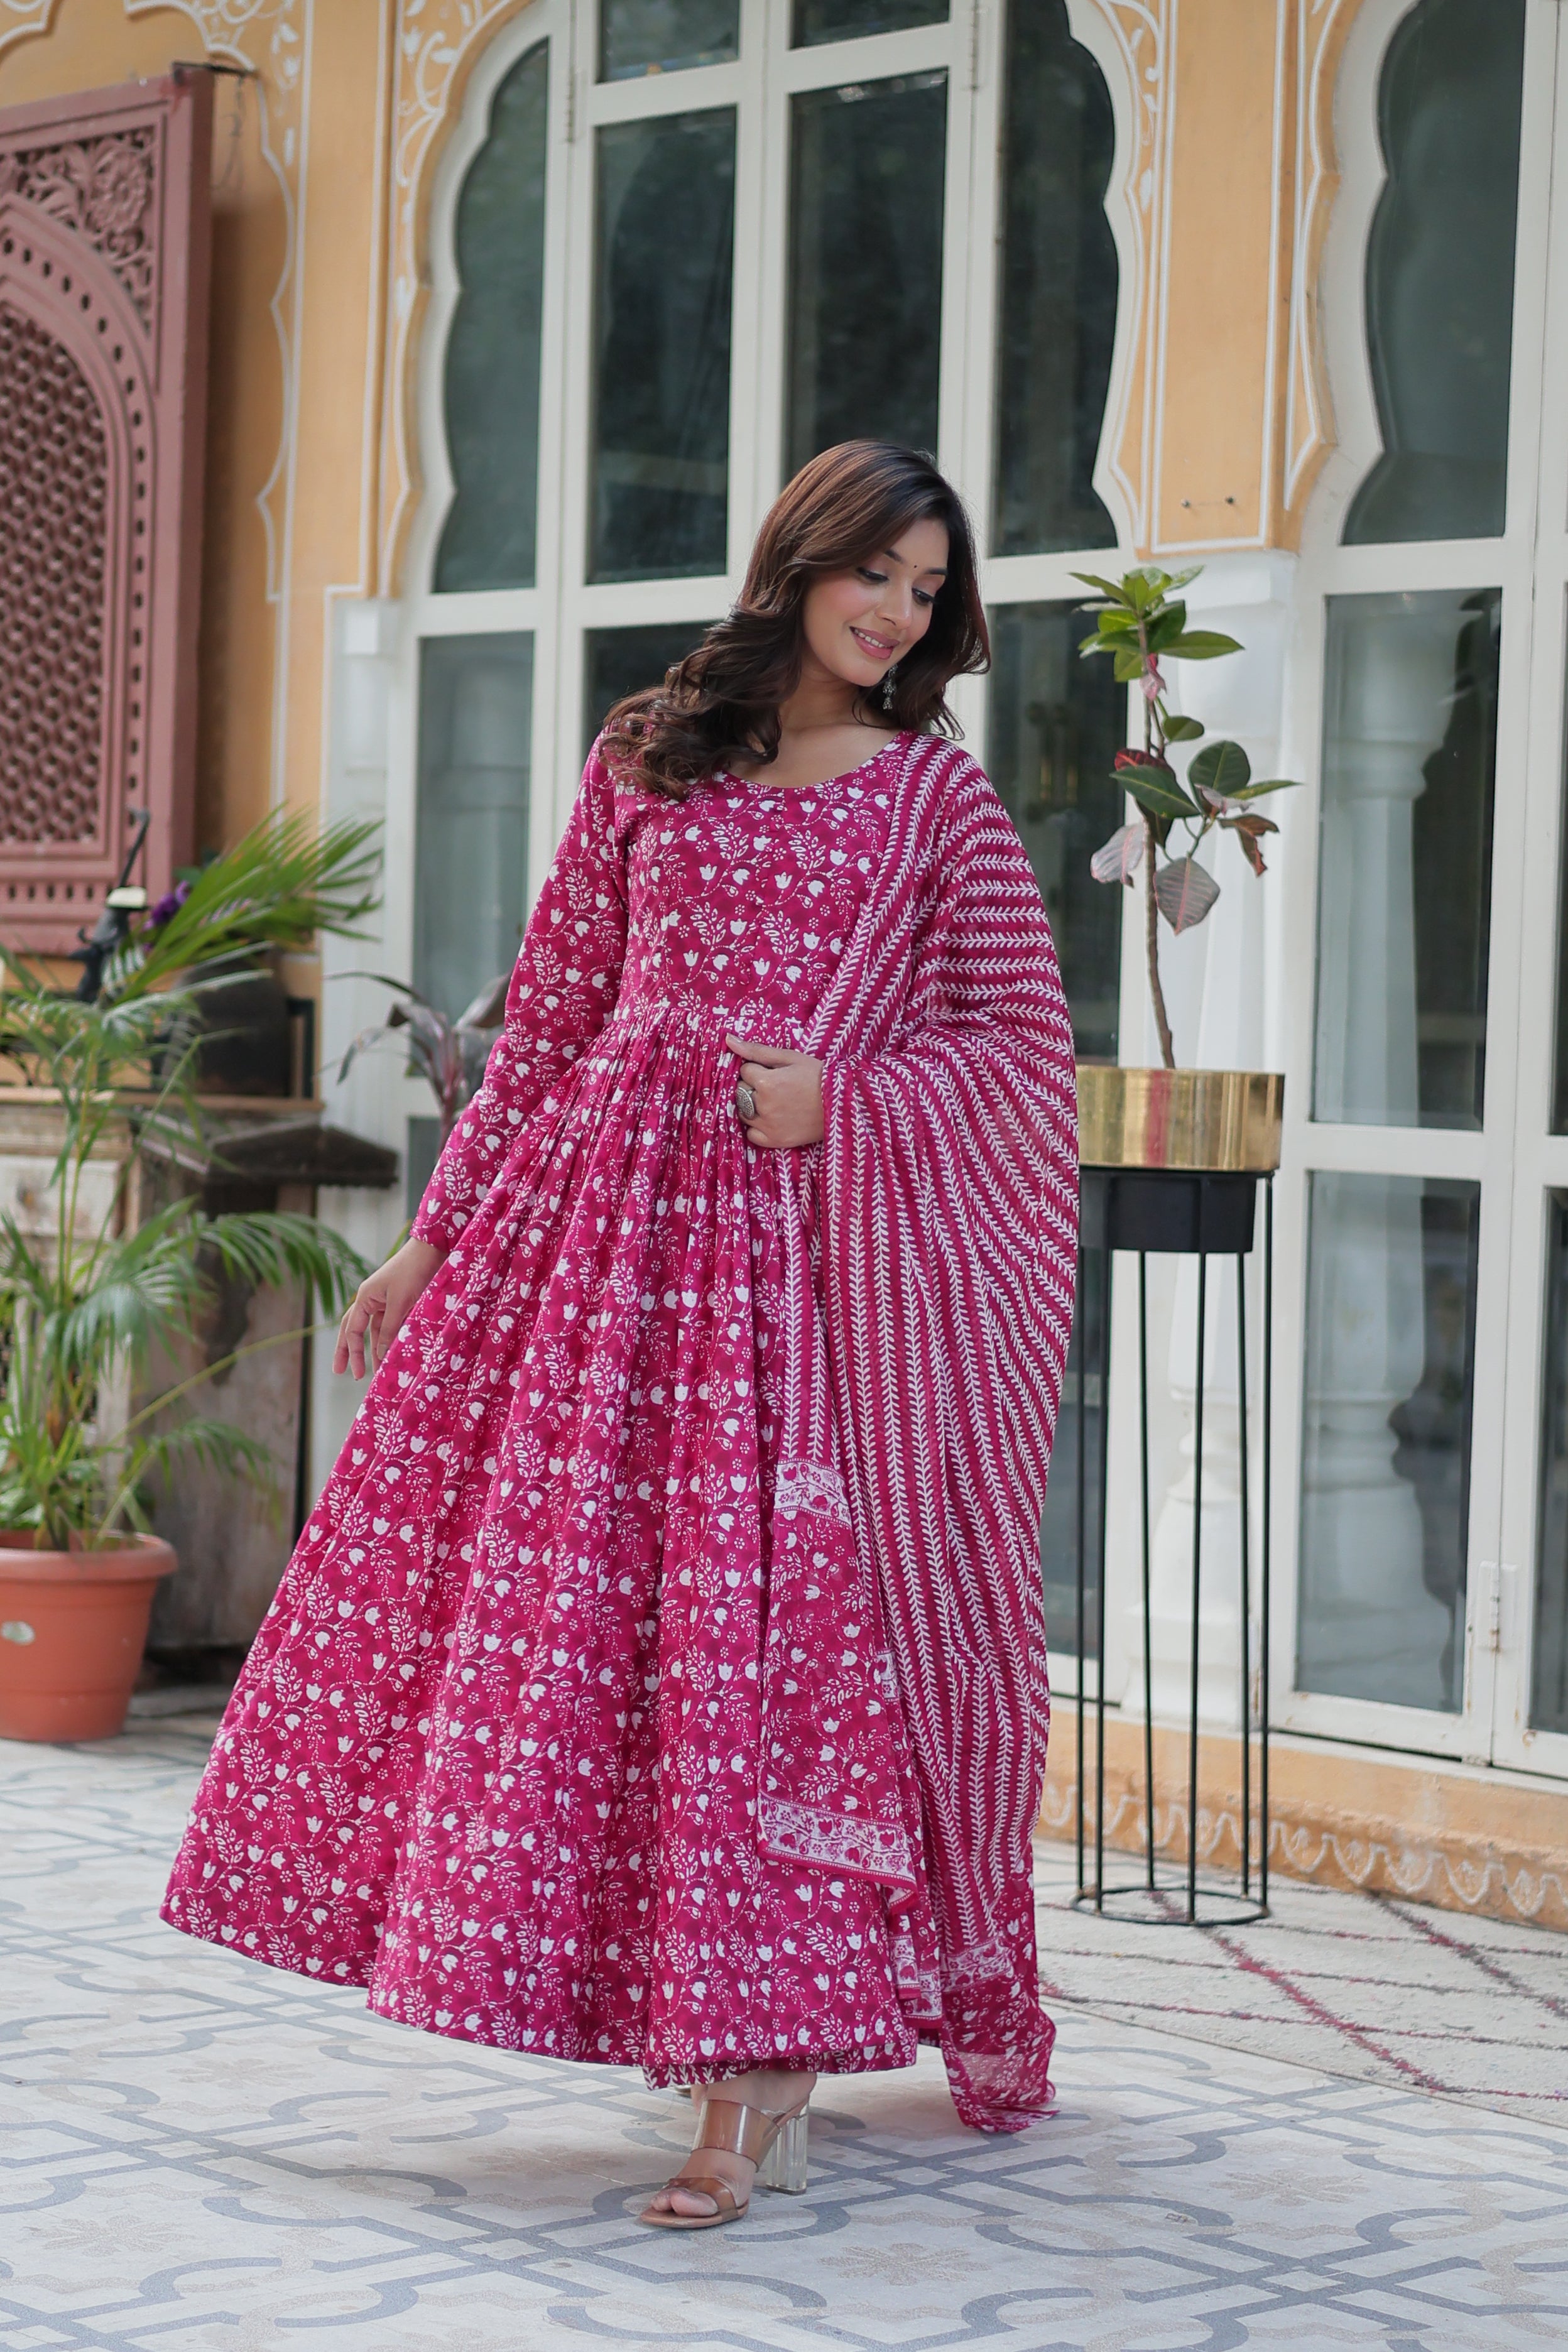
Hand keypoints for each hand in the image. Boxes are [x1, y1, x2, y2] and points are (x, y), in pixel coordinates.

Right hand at [334, 1237, 445, 1378]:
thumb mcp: (400, 1303)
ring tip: (379, 1371)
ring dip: (376, 1348)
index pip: (353, 1330)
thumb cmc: (413, 1273)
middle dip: (351, 1351)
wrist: (432, 1251)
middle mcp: (371, 1299)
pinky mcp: (400, 1302)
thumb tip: (380, 1355)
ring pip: (375, 1330)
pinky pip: (391, 1324)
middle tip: (345, 1373)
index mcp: (365, 1297)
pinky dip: (391, 1338)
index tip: (355, 1374)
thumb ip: (389, 1329)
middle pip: (355, 1329)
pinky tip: (395, 1353)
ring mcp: (385, 1300)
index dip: (352, 1352)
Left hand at [726, 1036, 824, 1149]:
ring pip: (743, 1112)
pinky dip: (757, 1128)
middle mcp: (764, 1105)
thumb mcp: (790, 1057)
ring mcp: (768, 1125)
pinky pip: (751, 1135)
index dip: (757, 1069)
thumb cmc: (818, 1076)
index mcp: (766, 1082)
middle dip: (752, 1087)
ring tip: (773, 1102)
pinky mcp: (776, 1141)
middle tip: (775, 1087)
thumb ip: (757, 1050)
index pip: (744, 1071)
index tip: (773, 1072)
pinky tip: (771, 1119)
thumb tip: (728, 1039)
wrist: (843, 1103)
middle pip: (741, 1092)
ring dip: (751, 1106)